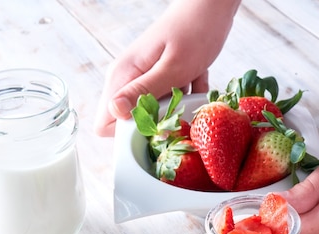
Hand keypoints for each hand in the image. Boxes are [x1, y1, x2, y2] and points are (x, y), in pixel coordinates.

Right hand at [94, 0, 240, 136]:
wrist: (212, 5)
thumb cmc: (194, 31)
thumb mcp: (172, 67)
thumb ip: (145, 91)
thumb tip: (114, 112)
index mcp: (123, 76)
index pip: (105, 123)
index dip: (129, 135)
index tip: (154, 132)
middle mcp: (130, 79)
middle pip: (132, 121)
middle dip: (156, 126)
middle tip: (180, 113)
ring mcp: (147, 78)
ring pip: (156, 113)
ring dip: (177, 112)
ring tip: (193, 96)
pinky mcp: (164, 77)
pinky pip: (173, 101)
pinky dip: (189, 98)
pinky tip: (200, 85)